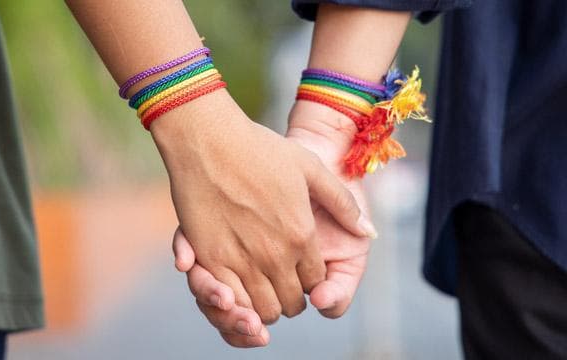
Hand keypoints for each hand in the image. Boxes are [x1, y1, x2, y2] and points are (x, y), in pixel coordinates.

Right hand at [154, 90, 369, 323]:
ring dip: (264, 306)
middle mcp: (275, 255)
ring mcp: (242, 260)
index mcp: (302, 235)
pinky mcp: (210, 260)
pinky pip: (230, 302)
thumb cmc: (260, 149)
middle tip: (281, 283)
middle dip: (290, 298)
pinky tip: (236, 289)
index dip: (310, 281)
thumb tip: (368, 231)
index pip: (315, 282)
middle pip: (290, 303)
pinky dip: (237, 304)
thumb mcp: (311, 167)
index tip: (300, 271)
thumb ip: (342, 203)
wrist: (209, 140)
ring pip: (262, 310)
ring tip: (259, 288)